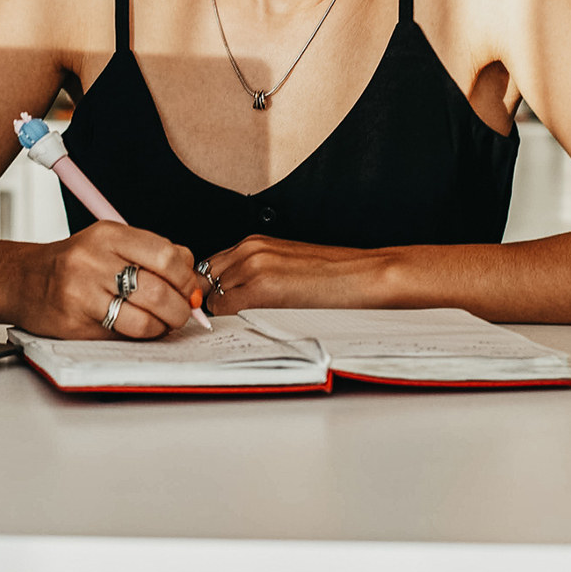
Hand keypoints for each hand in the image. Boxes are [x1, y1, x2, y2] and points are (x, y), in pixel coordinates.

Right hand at [12, 222, 203, 338]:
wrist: (23, 280)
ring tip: (163, 324)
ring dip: (163, 327)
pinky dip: (139, 337)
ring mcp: (82, 293)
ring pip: (143, 320)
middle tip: (183, 313)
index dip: (187, 279)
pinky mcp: (75, 323)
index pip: (165, 255)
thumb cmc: (75, 264)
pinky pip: (121, 337)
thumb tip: (193, 283)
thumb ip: (153, 255)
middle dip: (181, 309)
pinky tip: (139, 331)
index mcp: (108, 234)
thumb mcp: (111, 244)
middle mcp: (93, 260)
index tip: (192, 291)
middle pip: (158, 290)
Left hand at [204, 236, 386, 313]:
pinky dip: (229, 323)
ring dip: (222, 315)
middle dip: (211, 303)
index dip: (209, 292)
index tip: (216, 308)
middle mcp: (249, 251)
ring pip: (212, 298)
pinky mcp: (262, 288)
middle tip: (227, 322)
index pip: (208, 269)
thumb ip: (255, 276)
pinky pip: (226, 311)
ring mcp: (253, 267)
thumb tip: (229, 298)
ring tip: (244, 326)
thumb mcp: (286, 267)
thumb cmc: (335, 277)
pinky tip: (250, 328)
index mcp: (254, 243)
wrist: (366, 276)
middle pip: (204, 282)